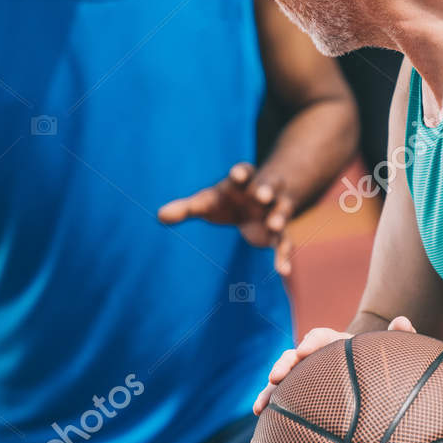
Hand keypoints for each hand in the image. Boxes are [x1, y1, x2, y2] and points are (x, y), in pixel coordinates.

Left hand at [159, 163, 296, 275]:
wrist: (256, 204)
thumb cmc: (225, 200)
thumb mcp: (206, 202)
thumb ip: (186, 208)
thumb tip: (159, 216)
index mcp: (243, 180)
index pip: (244, 171)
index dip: (241, 172)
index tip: (237, 174)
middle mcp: (263, 192)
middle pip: (269, 186)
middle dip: (266, 189)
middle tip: (263, 195)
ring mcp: (274, 210)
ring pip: (281, 211)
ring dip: (279, 217)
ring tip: (274, 225)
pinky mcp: (279, 232)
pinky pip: (284, 242)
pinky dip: (283, 256)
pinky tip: (283, 271)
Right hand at [253, 315, 415, 413]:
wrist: (376, 381)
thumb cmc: (383, 365)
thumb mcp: (392, 352)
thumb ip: (399, 338)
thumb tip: (403, 322)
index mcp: (337, 345)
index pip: (321, 338)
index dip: (312, 342)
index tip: (305, 351)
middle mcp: (317, 358)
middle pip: (295, 356)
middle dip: (285, 364)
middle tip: (277, 375)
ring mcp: (306, 377)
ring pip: (283, 379)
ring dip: (269, 388)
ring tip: (261, 405)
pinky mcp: (300, 395)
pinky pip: (282, 398)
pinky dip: (269, 403)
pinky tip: (260, 415)